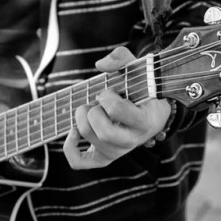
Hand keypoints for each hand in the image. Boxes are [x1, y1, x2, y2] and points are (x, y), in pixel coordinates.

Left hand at [63, 47, 170, 169]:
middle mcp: (132, 141)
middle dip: (91, 110)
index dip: (107, 96)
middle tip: (96, 102)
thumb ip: (122, 58)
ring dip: (81, 119)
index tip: (109, 91)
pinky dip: (69, 146)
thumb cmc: (142, 90)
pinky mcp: (103, 159)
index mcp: (144, 121)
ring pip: (89, 138)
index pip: (118, 110)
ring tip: (91, 111)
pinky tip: (73, 131)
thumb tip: (100, 65)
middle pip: (102, 130)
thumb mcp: (138, 70)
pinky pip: (78, 162)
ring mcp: (117, 152)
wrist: (151, 113)